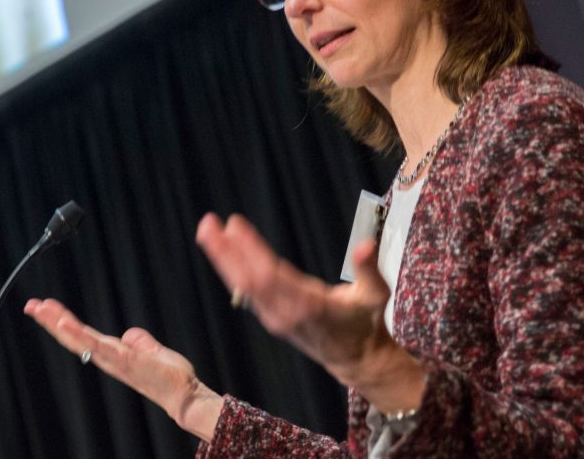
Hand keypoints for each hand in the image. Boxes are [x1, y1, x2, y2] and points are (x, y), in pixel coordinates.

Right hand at [23, 298, 222, 441]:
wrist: (184, 395)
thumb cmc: (170, 376)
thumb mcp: (152, 351)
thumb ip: (139, 342)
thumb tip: (129, 334)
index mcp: (113, 354)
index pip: (83, 336)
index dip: (64, 322)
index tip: (46, 307)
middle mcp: (108, 359)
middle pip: (74, 337)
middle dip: (51, 321)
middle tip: (31, 305)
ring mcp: (115, 360)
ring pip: (81, 340)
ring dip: (60, 325)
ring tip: (42, 309)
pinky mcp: (126, 361)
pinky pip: (99, 347)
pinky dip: (81, 336)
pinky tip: (67, 325)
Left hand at [196, 213, 425, 412]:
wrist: (356, 359)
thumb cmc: (366, 321)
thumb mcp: (376, 295)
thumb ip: (369, 268)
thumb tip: (365, 244)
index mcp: (309, 306)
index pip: (271, 275)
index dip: (251, 250)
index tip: (235, 225)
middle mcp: (286, 313)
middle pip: (248, 281)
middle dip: (225, 252)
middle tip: (207, 224)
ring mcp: (276, 317)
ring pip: (243, 286)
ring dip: (224, 259)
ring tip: (208, 231)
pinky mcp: (272, 318)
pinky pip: (248, 291)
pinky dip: (234, 269)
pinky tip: (224, 252)